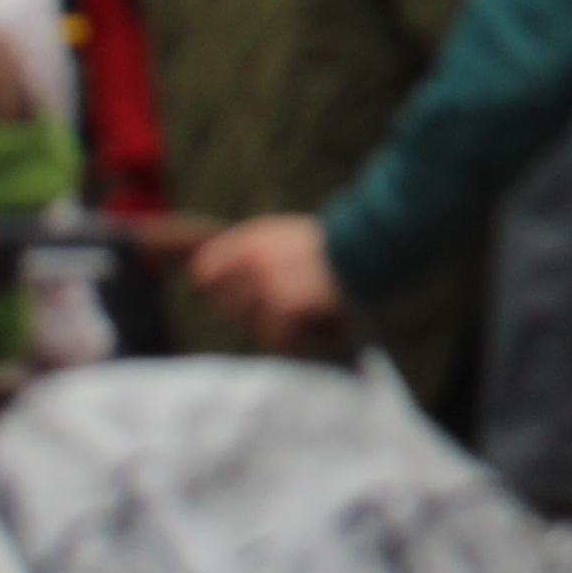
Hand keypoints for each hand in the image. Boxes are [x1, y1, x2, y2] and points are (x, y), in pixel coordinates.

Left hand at [191, 215, 349, 344]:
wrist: (367, 245)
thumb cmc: (333, 244)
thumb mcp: (287, 235)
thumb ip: (256, 254)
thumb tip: (223, 282)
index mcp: (251, 237)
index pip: (204, 269)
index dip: (215, 288)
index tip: (228, 297)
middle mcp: (252, 259)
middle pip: (225, 304)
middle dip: (248, 314)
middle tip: (278, 312)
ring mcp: (267, 283)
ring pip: (250, 324)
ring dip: (274, 326)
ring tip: (303, 314)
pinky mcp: (284, 306)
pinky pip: (276, 337)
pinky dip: (295, 336)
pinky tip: (314, 322)